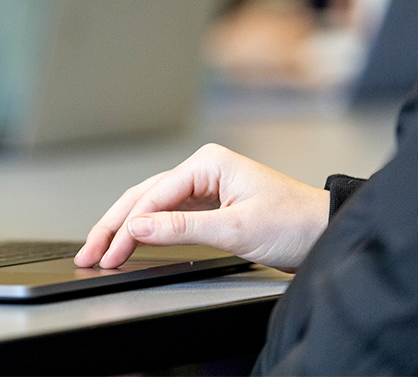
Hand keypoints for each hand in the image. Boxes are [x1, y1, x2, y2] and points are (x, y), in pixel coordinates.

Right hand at [74, 143, 329, 271]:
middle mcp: (202, 170)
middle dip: (112, 225)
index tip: (110, 252)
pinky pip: (168, 215)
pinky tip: (129, 241)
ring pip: (151, 205)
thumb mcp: (235, 228)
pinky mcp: (209, 205)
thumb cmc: (295, 223)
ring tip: (100, 249)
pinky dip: (146, 230)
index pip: (152, 196)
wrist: (328, 233)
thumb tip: (138, 227)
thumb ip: (181, 228)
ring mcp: (204, 187)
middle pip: (143, 197)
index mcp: (207, 164)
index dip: (126, 227)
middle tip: (89, 251)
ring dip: (124, 228)